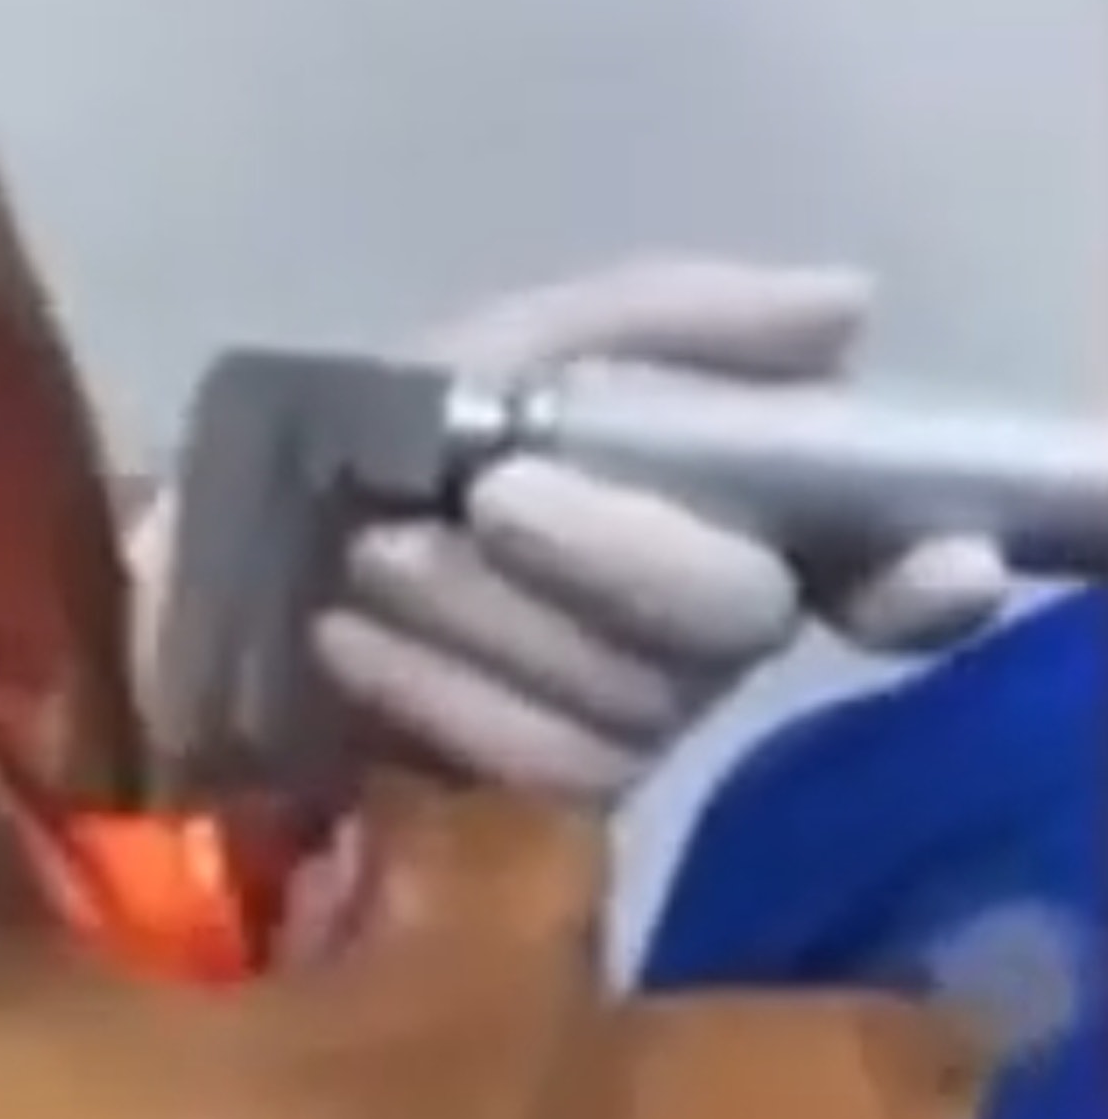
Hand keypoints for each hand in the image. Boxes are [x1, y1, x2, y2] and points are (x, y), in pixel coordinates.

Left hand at [312, 256, 1011, 798]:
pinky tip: (353, 641)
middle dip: (611, 550)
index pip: (876, 566)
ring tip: (379, 556)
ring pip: (623, 699)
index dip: (910, 576)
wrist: (198, 559)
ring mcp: (620, 729)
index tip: (921, 570)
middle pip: (732, 618)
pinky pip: (526, 767)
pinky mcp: (523, 810)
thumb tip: (847, 308)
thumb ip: (668, 327)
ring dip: (492, 616)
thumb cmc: (364, 443)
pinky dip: (436, 688)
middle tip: (490, 494)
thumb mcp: (502, 349)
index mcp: (724, 515)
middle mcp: (698, 636)